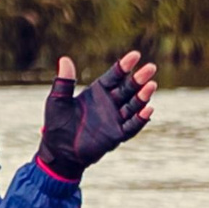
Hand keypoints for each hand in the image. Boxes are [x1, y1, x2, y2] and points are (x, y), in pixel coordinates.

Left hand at [38, 51, 156, 179]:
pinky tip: (148, 110)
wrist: (59, 152)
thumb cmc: (57, 124)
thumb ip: (64, 82)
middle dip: (139, 79)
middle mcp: (109, 103)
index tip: (135, 55)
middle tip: (151, 67)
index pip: (114, 76)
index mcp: (97, 92)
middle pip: (128, 88)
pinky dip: (140, 119)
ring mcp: (115, 119)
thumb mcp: (57, 101)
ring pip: (133, 105)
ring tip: (151, 85)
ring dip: (142, 96)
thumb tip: (65, 59)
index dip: (124, 66)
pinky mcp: (116, 135)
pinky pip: (132, 126)